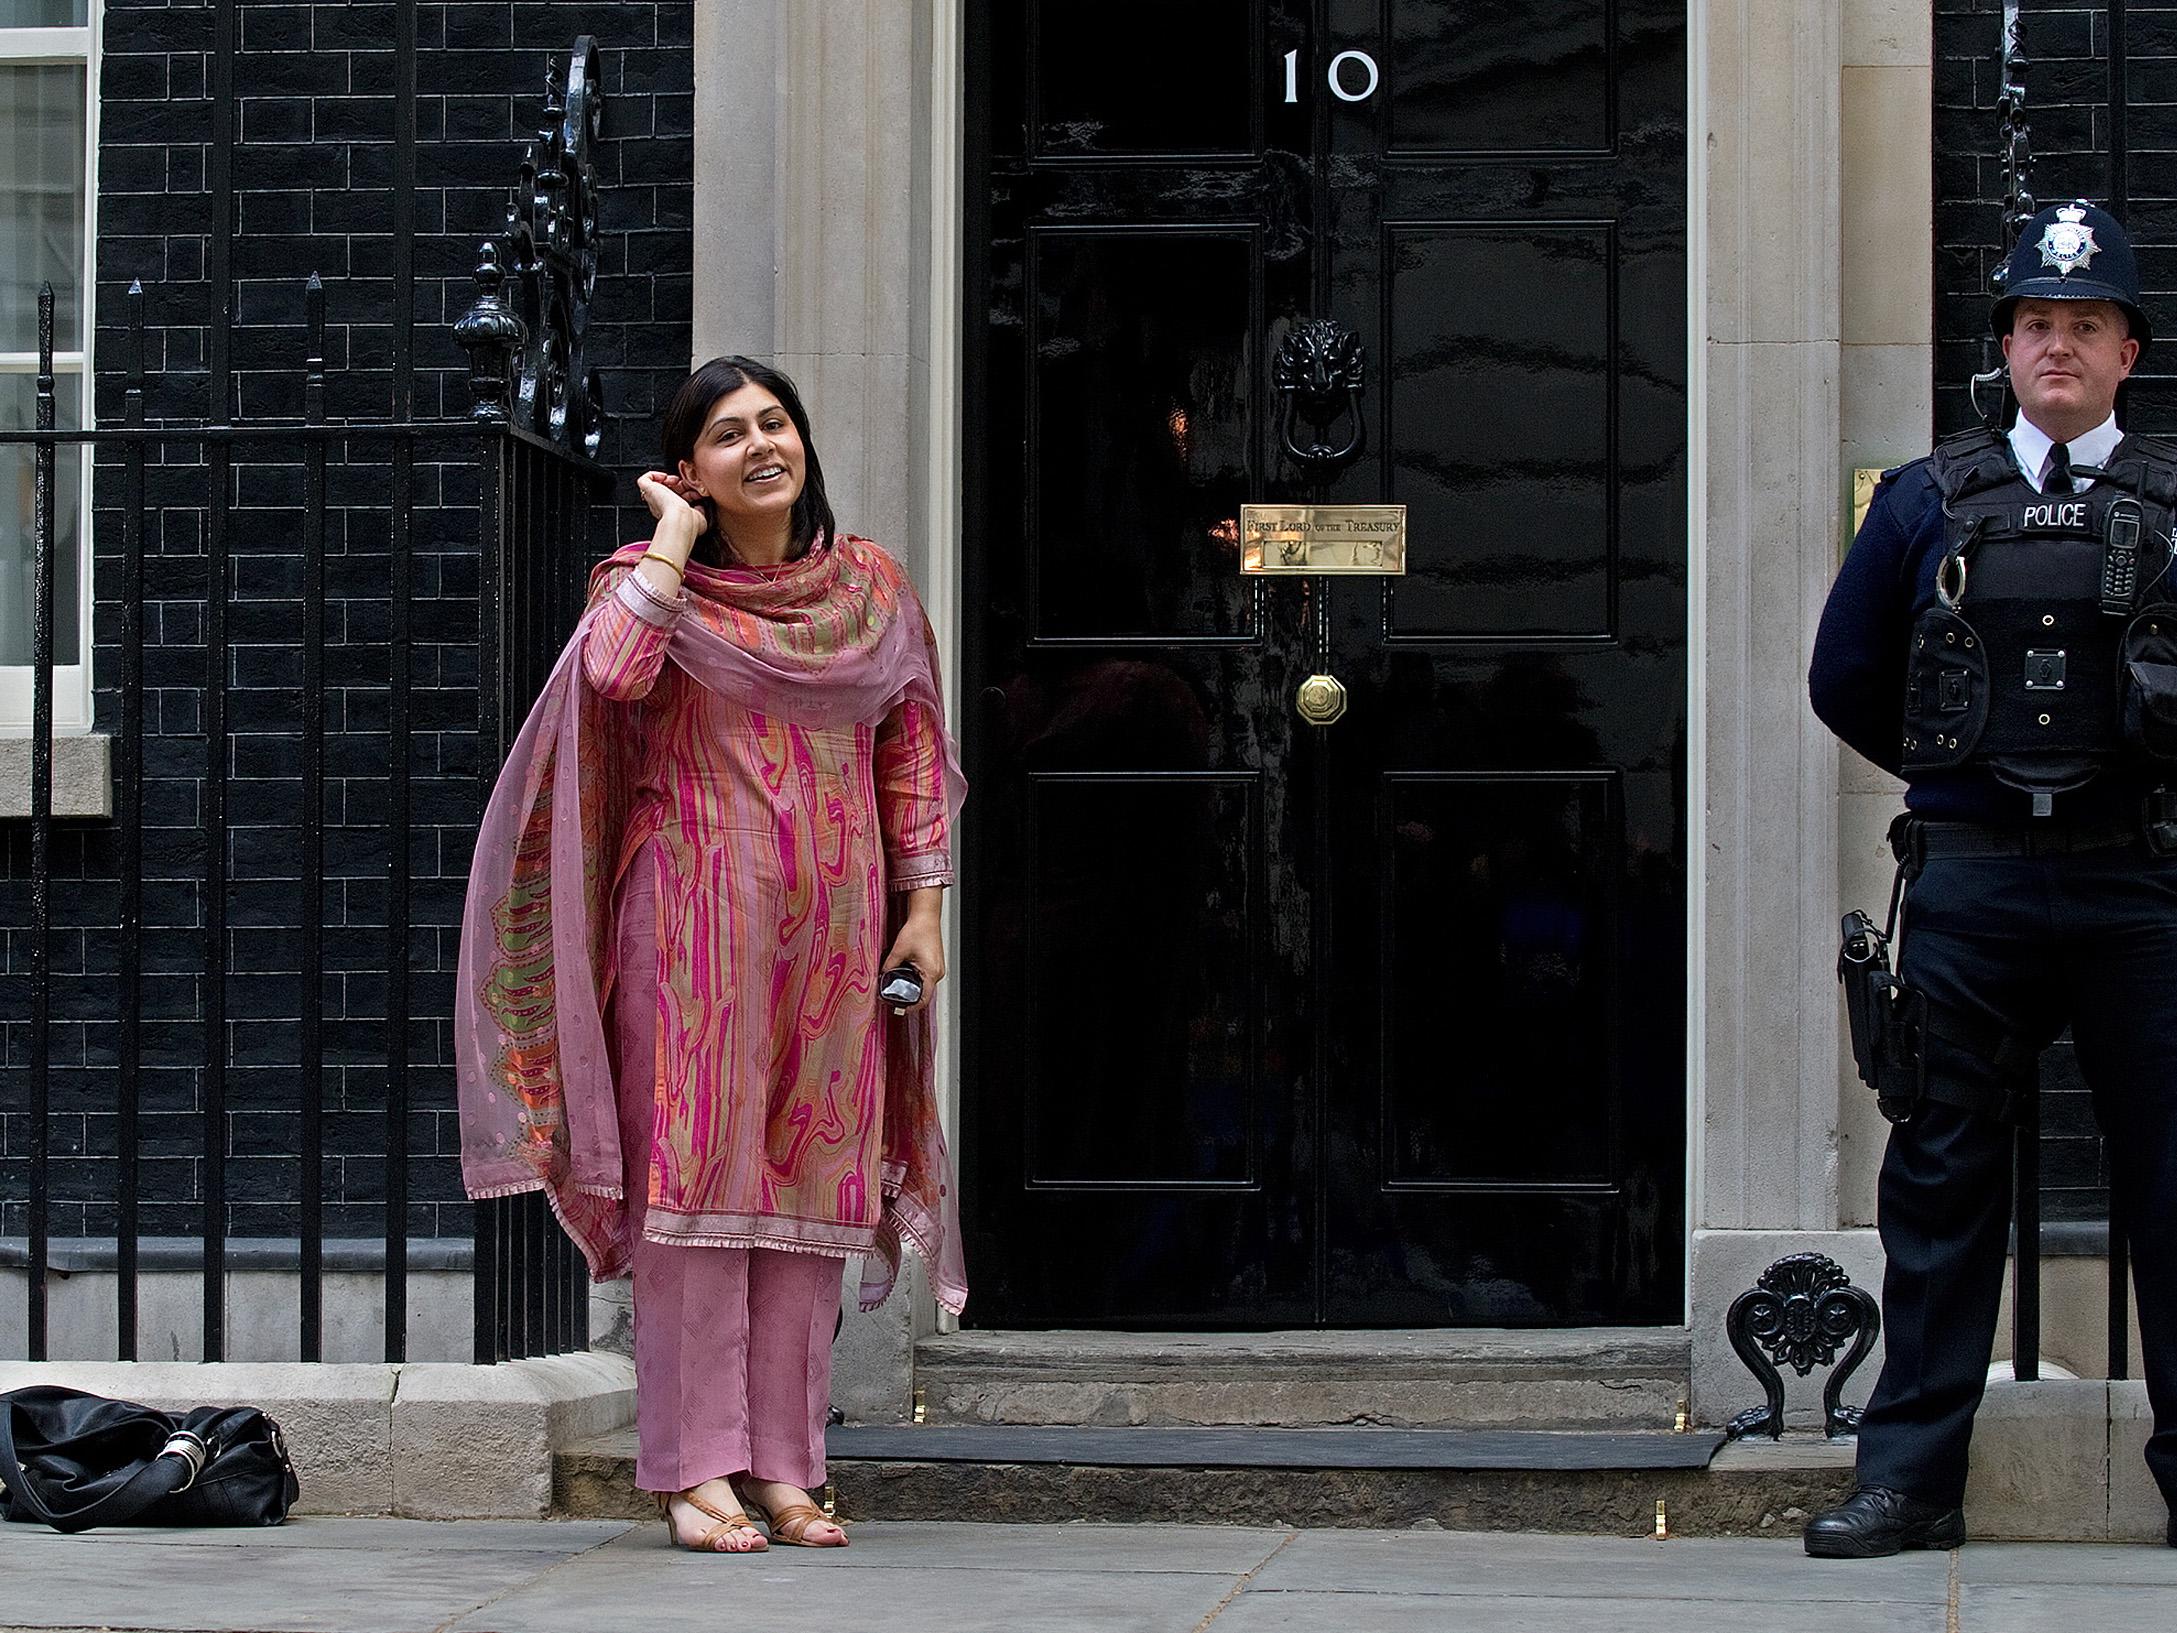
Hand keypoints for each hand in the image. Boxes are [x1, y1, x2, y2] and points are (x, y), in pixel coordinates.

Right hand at [635, 471, 705, 534]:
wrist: (681, 520)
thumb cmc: (689, 522)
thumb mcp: (699, 517)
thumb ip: (700, 511)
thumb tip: (700, 506)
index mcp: (671, 514)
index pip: (677, 499)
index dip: (687, 493)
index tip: (696, 493)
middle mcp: (661, 506)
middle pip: (669, 490)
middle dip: (680, 485)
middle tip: (688, 484)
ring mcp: (653, 498)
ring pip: (658, 485)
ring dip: (669, 479)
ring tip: (676, 480)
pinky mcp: (647, 490)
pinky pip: (645, 479)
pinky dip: (654, 474)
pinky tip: (665, 477)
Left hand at [879, 900, 945, 1015]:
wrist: (926, 915)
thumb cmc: (919, 929)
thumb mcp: (898, 950)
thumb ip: (888, 966)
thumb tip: (881, 977)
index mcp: (931, 973)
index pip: (922, 1000)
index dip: (910, 1007)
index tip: (898, 1008)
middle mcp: (937, 972)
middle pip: (923, 993)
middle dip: (907, 996)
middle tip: (893, 995)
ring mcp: (937, 968)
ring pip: (923, 985)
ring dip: (910, 986)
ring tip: (898, 983)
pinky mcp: (934, 963)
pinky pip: (924, 977)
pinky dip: (915, 978)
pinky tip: (905, 973)